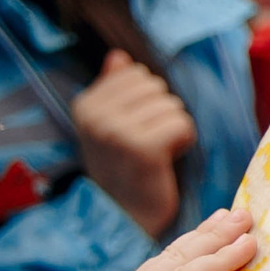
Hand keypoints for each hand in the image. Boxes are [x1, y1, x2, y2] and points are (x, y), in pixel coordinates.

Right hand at [72, 50, 195, 236]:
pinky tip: (167, 159)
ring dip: (174, 129)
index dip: (148, 102)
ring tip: (156, 154)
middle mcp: (95, 115)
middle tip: (148, 144)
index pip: (138, 74)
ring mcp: (115, 131)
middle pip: (157, 87)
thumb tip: (119, 56)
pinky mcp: (142, 148)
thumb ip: (115, 88)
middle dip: (163, 113)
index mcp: (85, 104)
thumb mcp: (113, 124)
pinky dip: (184, 141)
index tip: (134, 130)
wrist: (126, 215)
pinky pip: (182, 124)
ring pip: (173, 106)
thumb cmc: (127, 166)